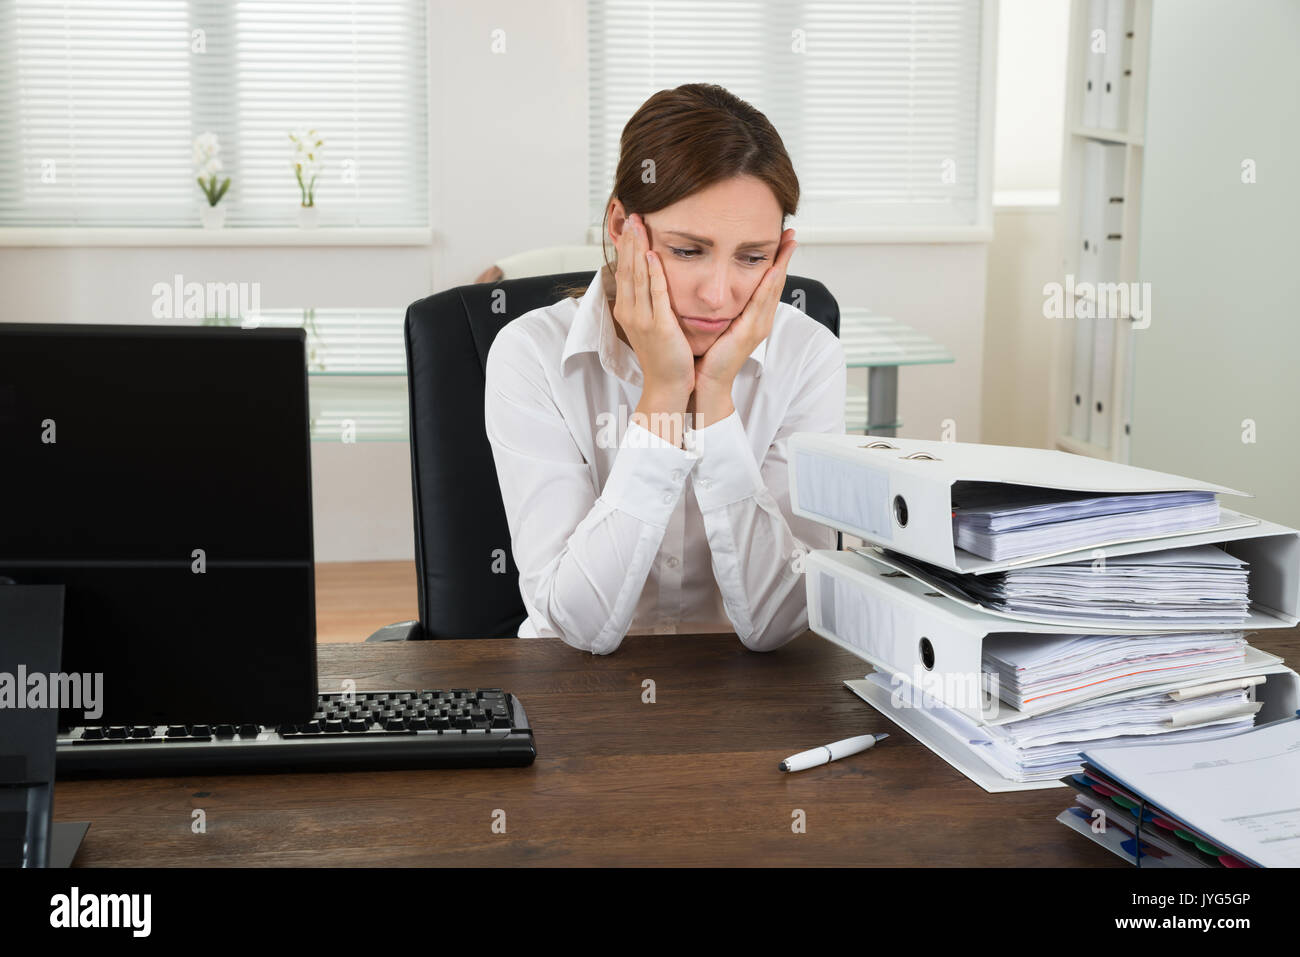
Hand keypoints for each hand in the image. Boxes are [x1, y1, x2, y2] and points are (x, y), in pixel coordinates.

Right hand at [612, 212, 695, 401]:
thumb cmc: (663, 356)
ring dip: (639, 249)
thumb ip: (649, 302)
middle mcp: (630, 312)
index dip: (626, 247)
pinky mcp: (658, 326)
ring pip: (638, 277)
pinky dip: (654, 273)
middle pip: (628, 269)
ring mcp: (643, 319)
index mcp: (627, 310)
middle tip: (632, 215)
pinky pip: (655, 294)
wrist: (667, 384)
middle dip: (630, 241)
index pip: (625, 271)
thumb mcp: (651, 325)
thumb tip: (652, 281)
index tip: (630, 226)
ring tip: (640, 226)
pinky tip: (653, 255)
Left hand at [694, 228, 796, 394]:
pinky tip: (772, 271)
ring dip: (781, 265)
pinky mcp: (749, 332)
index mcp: (755, 317)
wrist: (708, 381)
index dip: (777, 261)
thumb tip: (721, 289)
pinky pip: (759, 304)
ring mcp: (758, 326)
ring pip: (772, 289)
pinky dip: (767, 286)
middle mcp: (761, 320)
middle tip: (790, 234)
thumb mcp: (721, 324)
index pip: (769, 283)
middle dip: (784, 257)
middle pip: (776, 282)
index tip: (782, 241)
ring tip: (787, 244)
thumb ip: (726, 308)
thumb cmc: (711, 356)